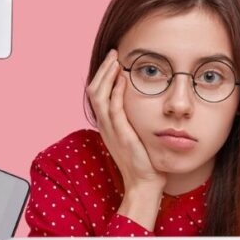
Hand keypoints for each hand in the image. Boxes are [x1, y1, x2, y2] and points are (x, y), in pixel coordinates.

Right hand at [87, 49, 166, 229]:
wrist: (144, 185)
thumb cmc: (144, 162)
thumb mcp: (135, 136)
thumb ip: (132, 121)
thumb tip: (141, 103)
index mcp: (107, 126)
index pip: (98, 95)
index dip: (103, 76)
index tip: (114, 62)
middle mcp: (105, 127)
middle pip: (94, 91)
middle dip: (103, 70)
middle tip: (114, 54)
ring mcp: (111, 131)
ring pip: (99, 97)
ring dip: (108, 75)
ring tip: (116, 60)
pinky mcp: (121, 136)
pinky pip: (114, 109)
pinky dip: (116, 92)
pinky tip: (123, 79)